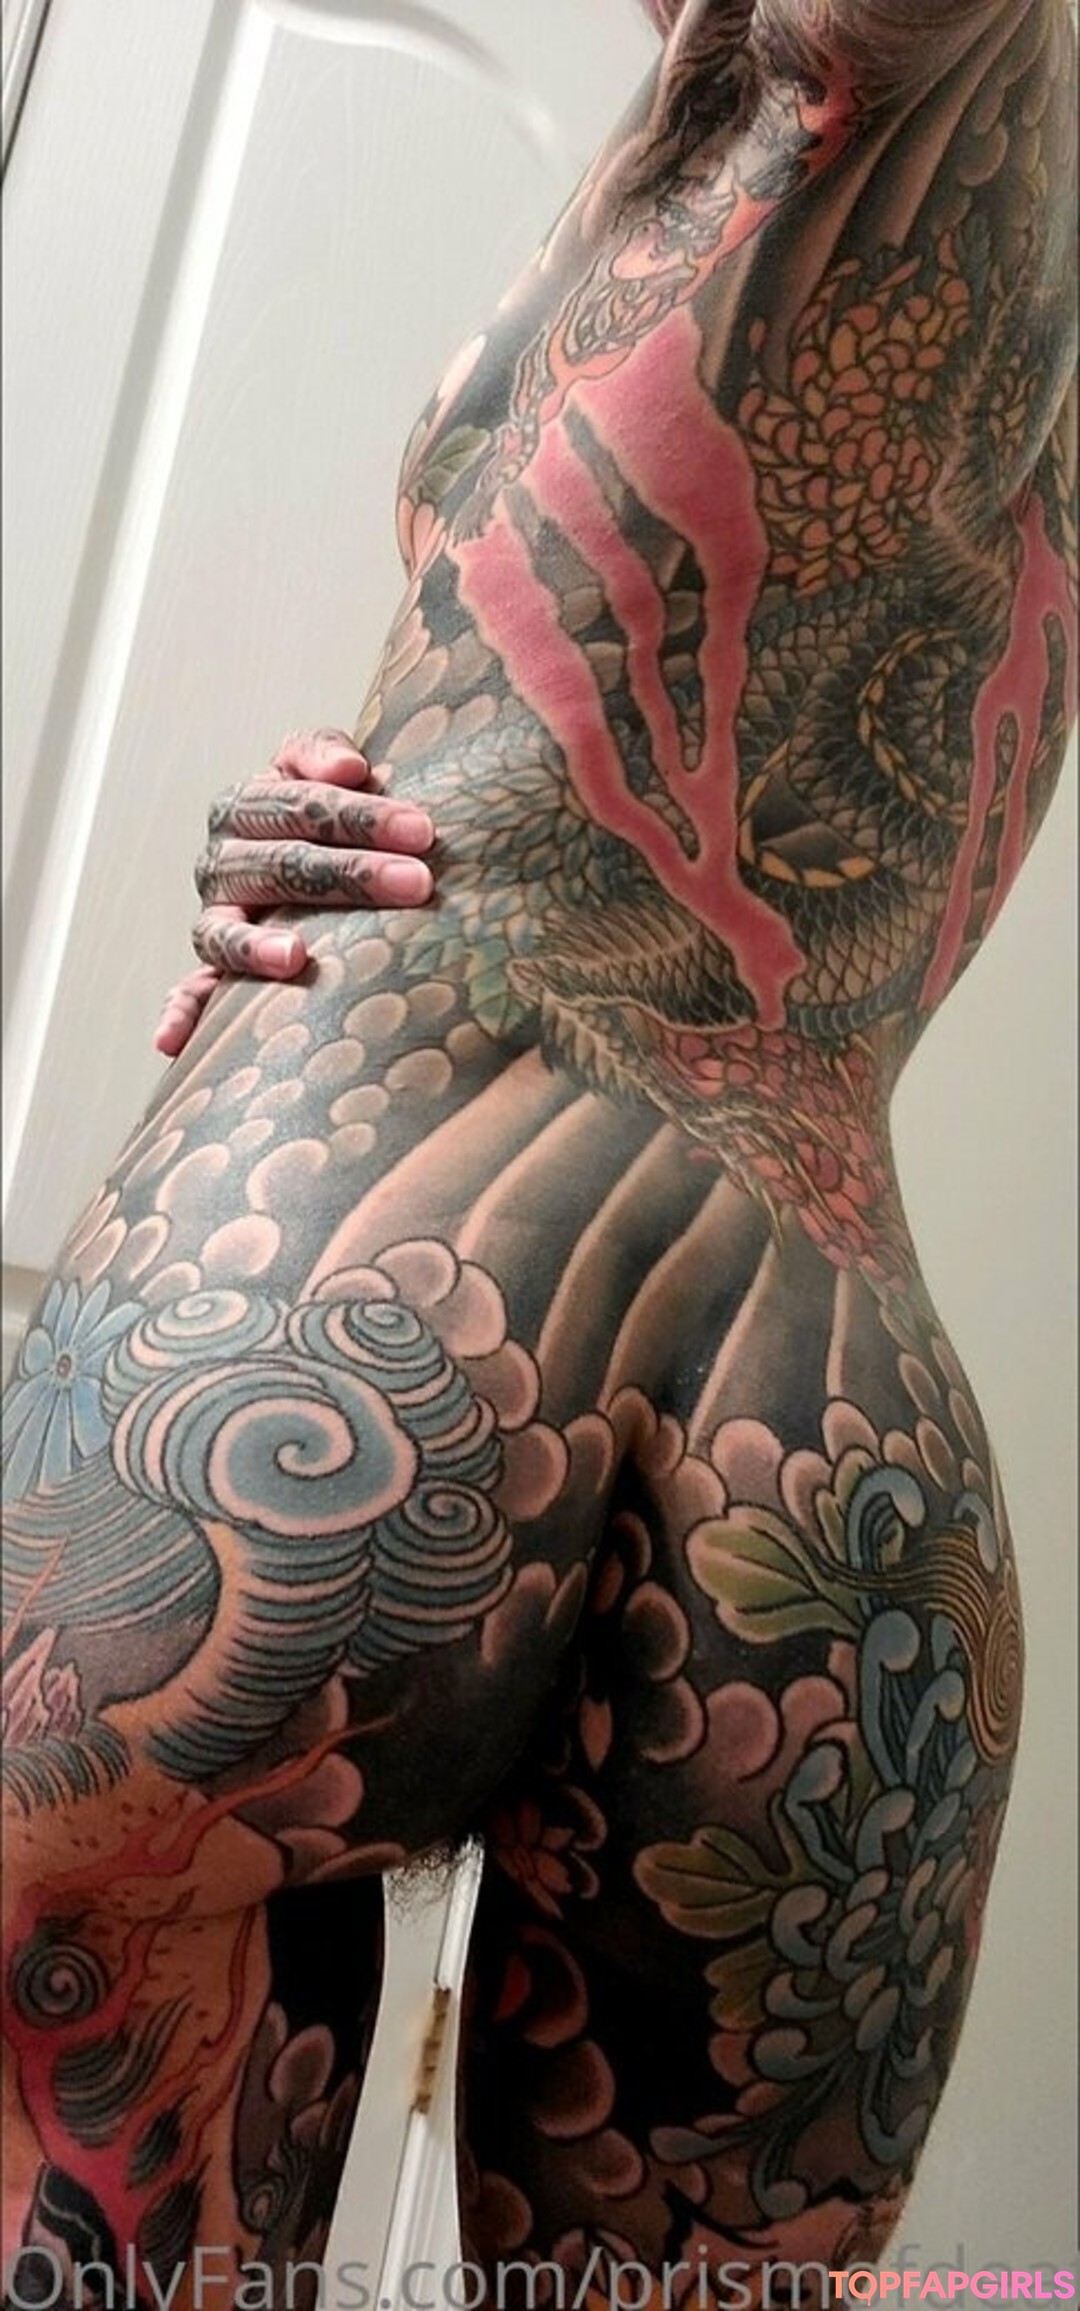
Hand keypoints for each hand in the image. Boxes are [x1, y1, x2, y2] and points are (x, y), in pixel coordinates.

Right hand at [154, 728, 435, 1057]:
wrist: (312, 854)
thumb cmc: (334, 816)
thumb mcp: (330, 770)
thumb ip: (325, 753)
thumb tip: (347, 768)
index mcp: (246, 805)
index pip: (301, 805)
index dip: (360, 815)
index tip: (421, 831)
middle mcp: (221, 860)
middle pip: (280, 864)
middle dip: (350, 873)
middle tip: (416, 883)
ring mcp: (214, 916)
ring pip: (228, 930)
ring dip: (258, 946)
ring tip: (295, 958)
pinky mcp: (213, 966)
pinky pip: (190, 991)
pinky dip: (180, 1014)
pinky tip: (174, 1040)